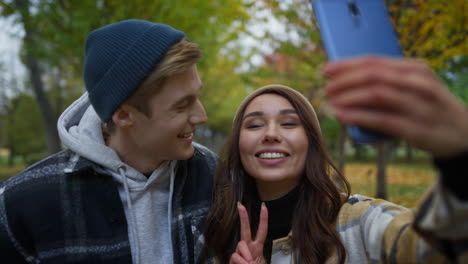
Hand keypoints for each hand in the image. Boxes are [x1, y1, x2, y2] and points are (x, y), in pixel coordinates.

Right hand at [230, 202, 268, 263]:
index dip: (263, 219)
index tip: (264, 207)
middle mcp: (248, 247)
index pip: (262, 231)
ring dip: (246, 255)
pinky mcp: (233, 258)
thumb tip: (247, 259)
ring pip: (241, 245)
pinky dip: (240, 261)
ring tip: (249, 263)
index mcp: (257, 247)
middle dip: (243, 217)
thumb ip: (255, 259)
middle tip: (240, 205)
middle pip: (245, 230)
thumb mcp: (260, 263)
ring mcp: (239, 252)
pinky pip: (235, 256)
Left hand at [323, 57, 467, 158]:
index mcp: (415, 69)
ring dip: (348, 98)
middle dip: (344, 81)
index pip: (374, 62)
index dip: (346, 65)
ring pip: (377, 95)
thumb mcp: (413, 86)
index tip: (326, 70)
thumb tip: (345, 80)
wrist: (462, 133)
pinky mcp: (416, 129)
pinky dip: (359, 117)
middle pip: (373, 76)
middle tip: (327, 89)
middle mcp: (418, 83)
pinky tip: (343, 116)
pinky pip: (383, 120)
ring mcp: (419, 106)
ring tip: (331, 103)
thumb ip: (387, 81)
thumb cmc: (427, 106)